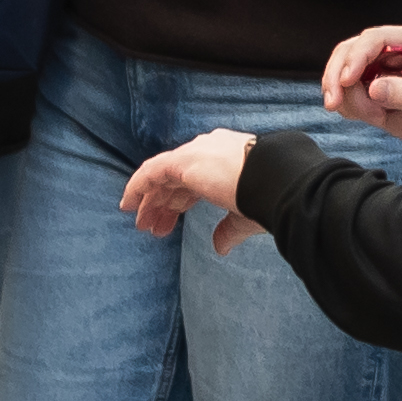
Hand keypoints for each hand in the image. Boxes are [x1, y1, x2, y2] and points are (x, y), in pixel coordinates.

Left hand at [118, 126, 262, 247]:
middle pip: (176, 179)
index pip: (194, 181)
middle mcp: (208, 152)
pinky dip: (138, 186)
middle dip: (164, 204)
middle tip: (152, 228)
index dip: (179, 202)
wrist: (274, 179)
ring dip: (150, 200)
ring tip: (141, 224)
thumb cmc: (267, 196)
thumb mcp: (244, 216)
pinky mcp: (183, 161)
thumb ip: (228, 230)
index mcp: (225, 162)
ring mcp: (196, 154)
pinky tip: (128, 203)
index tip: (169, 223)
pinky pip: (152, 172)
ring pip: (162, 176)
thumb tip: (220, 248)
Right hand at [321, 25, 401, 155]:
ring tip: (376, 117)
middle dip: (336, 77)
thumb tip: (374, 88)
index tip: (347, 81)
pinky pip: (345, 93)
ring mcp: (377, 68)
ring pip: (341, 72)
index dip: (356, 57)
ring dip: (346, 97)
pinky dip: (348, 106)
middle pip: (348, 51)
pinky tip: (372, 117)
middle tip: (334, 104)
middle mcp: (390, 49)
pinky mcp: (369, 86)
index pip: (374, 39)